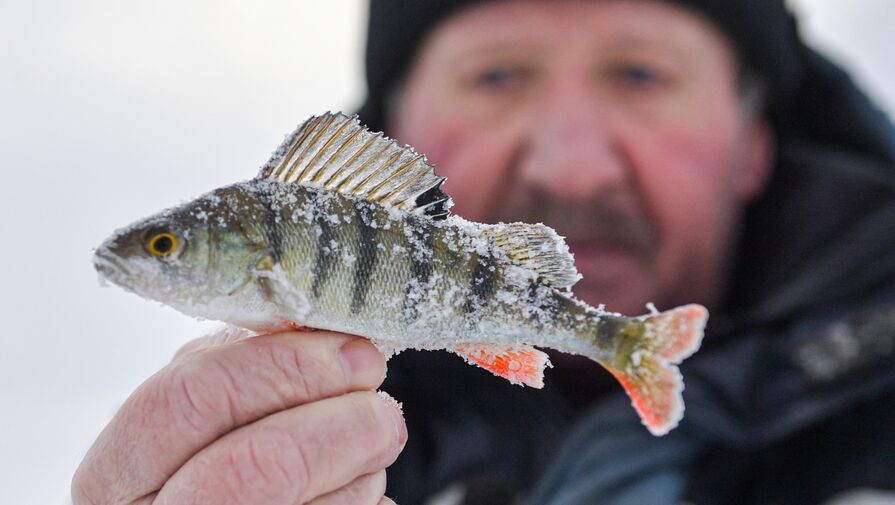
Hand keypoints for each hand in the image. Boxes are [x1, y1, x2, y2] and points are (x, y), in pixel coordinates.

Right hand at [72, 328, 404, 504]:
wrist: (213, 503)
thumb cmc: (210, 450)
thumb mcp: (202, 401)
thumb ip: (245, 364)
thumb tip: (328, 335)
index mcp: (118, 468)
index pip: (191, 399)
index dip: (281, 368)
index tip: (350, 354)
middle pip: (258, 466)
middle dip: (339, 425)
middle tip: (382, 408)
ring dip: (361, 468)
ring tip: (368, 446)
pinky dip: (363, 499)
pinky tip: (351, 483)